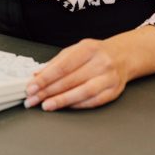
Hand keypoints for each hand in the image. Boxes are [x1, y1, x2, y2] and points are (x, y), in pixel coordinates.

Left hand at [24, 25, 154, 110]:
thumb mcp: (76, 50)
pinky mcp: (114, 91)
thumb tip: (37, 75)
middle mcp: (100, 62)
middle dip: (48, 91)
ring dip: (62, 100)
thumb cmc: (96, 53)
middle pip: (70, 80)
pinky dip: (77, 104)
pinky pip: (93, 100)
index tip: (31, 87)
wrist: (123, 56)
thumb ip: (56, 62)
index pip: (62, 66)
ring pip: (83, 92)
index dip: (45, 78)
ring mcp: (109, 78)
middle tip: (33, 99)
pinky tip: (65, 106)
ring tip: (46, 105)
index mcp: (88, 48)